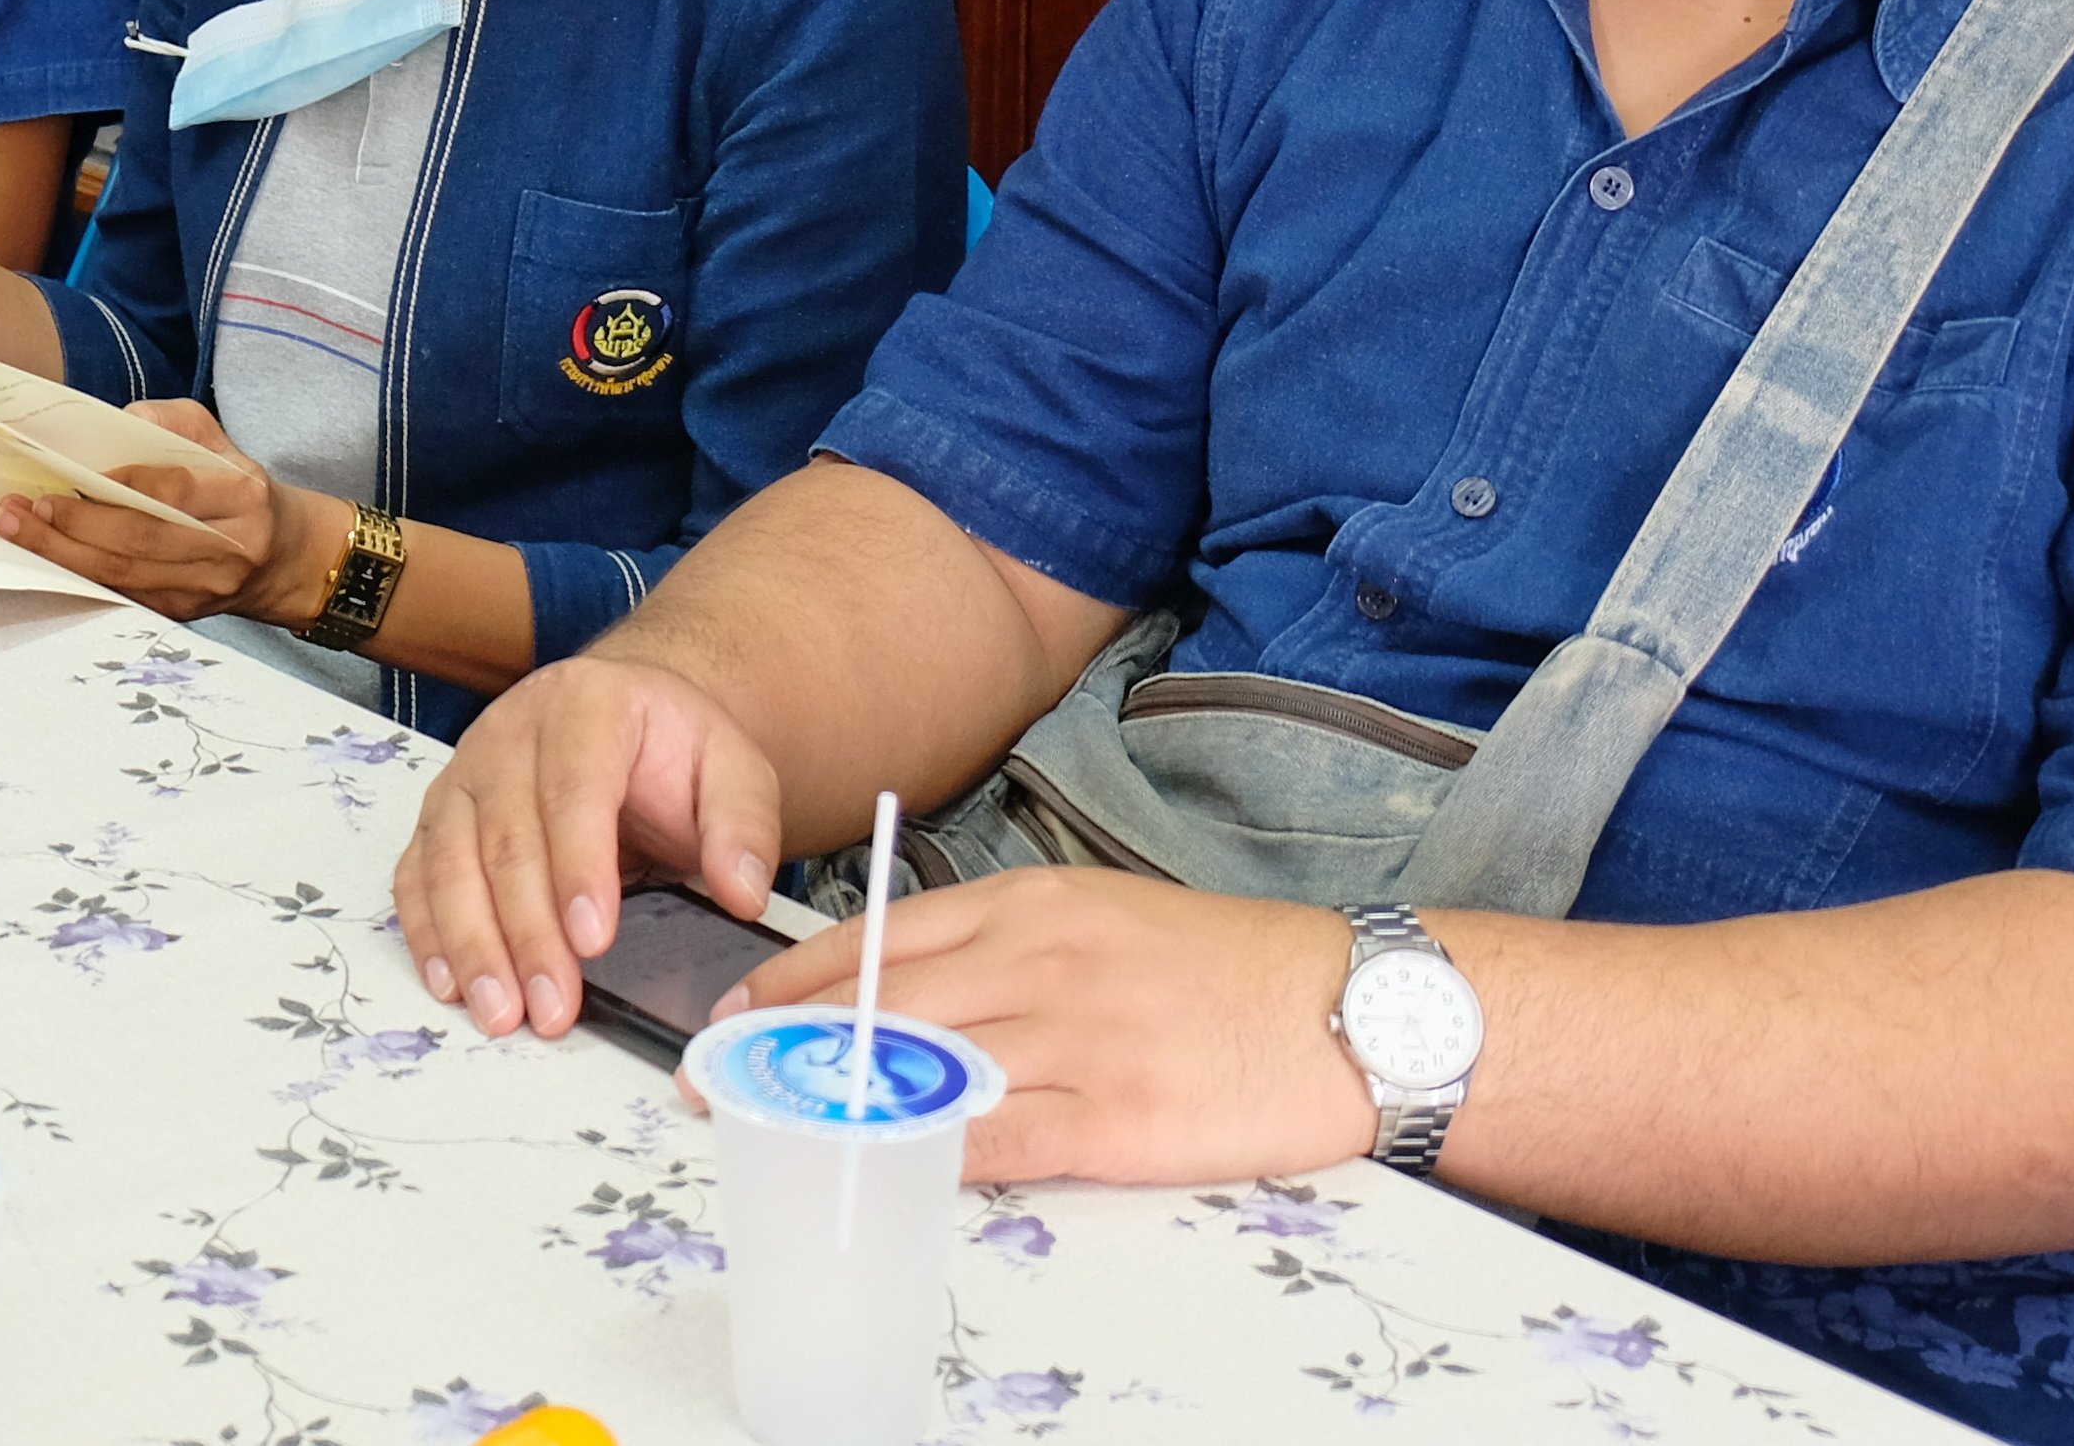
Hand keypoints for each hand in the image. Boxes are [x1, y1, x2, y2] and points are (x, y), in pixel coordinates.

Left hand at [0, 396, 333, 624]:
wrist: (281, 557)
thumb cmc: (237, 489)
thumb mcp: (219, 440)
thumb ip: (171, 422)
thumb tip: (118, 422)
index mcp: (242, 495)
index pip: (175, 490)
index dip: (120, 485)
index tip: (70, 476)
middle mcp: (229, 546)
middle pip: (141, 540)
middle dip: (74, 526)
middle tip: (23, 508)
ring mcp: (205, 588)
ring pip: (125, 576)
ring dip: (63, 555)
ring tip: (18, 531)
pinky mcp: (183, 614)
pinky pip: (122, 596)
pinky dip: (79, 576)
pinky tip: (45, 558)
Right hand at [393, 653, 785, 1039]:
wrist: (626, 719)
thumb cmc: (673, 751)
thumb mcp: (734, 769)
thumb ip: (744, 826)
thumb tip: (742, 893)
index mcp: (586, 705)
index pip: (574, 787)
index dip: (579, 865)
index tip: (594, 939)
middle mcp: (511, 731)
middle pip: (507, 836)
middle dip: (527, 931)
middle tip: (553, 1007)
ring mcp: (465, 772)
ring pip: (451, 860)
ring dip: (472, 943)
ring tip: (501, 1013)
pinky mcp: (439, 814)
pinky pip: (417, 873)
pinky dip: (428, 931)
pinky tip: (451, 983)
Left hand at [715, 866, 1375, 1187]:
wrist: (1351, 1007)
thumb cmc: (1230, 967)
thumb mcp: (1105, 919)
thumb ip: (1011, 947)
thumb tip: (917, 987)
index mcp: (1032, 904)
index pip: (879, 938)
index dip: (794, 980)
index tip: (736, 1012)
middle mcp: (1038, 961)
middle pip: (879, 1006)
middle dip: (788, 1048)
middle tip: (722, 1081)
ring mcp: (1074, 1039)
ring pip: (922, 1073)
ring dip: (836, 1106)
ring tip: (774, 1130)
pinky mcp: (1113, 1116)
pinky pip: (996, 1141)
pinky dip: (928, 1157)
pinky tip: (881, 1169)